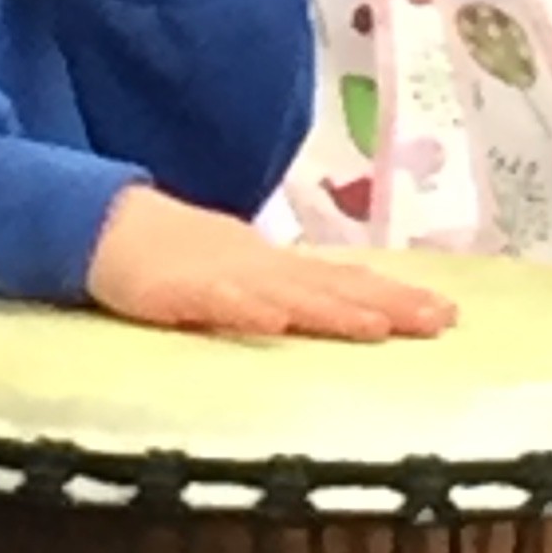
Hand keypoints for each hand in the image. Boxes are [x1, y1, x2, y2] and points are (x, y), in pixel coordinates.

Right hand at [86, 185, 456, 342]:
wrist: (104, 224)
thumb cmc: (173, 256)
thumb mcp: (239, 274)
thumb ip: (283, 291)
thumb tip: (337, 309)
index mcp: (276, 267)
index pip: (344, 281)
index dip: (395, 296)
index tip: (446, 312)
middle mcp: (262, 268)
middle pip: (333, 288)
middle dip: (389, 305)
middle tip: (443, 322)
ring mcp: (223, 275)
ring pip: (287, 294)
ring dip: (334, 310)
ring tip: (379, 328)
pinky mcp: (179, 290)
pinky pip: (217, 302)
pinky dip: (246, 310)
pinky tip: (274, 323)